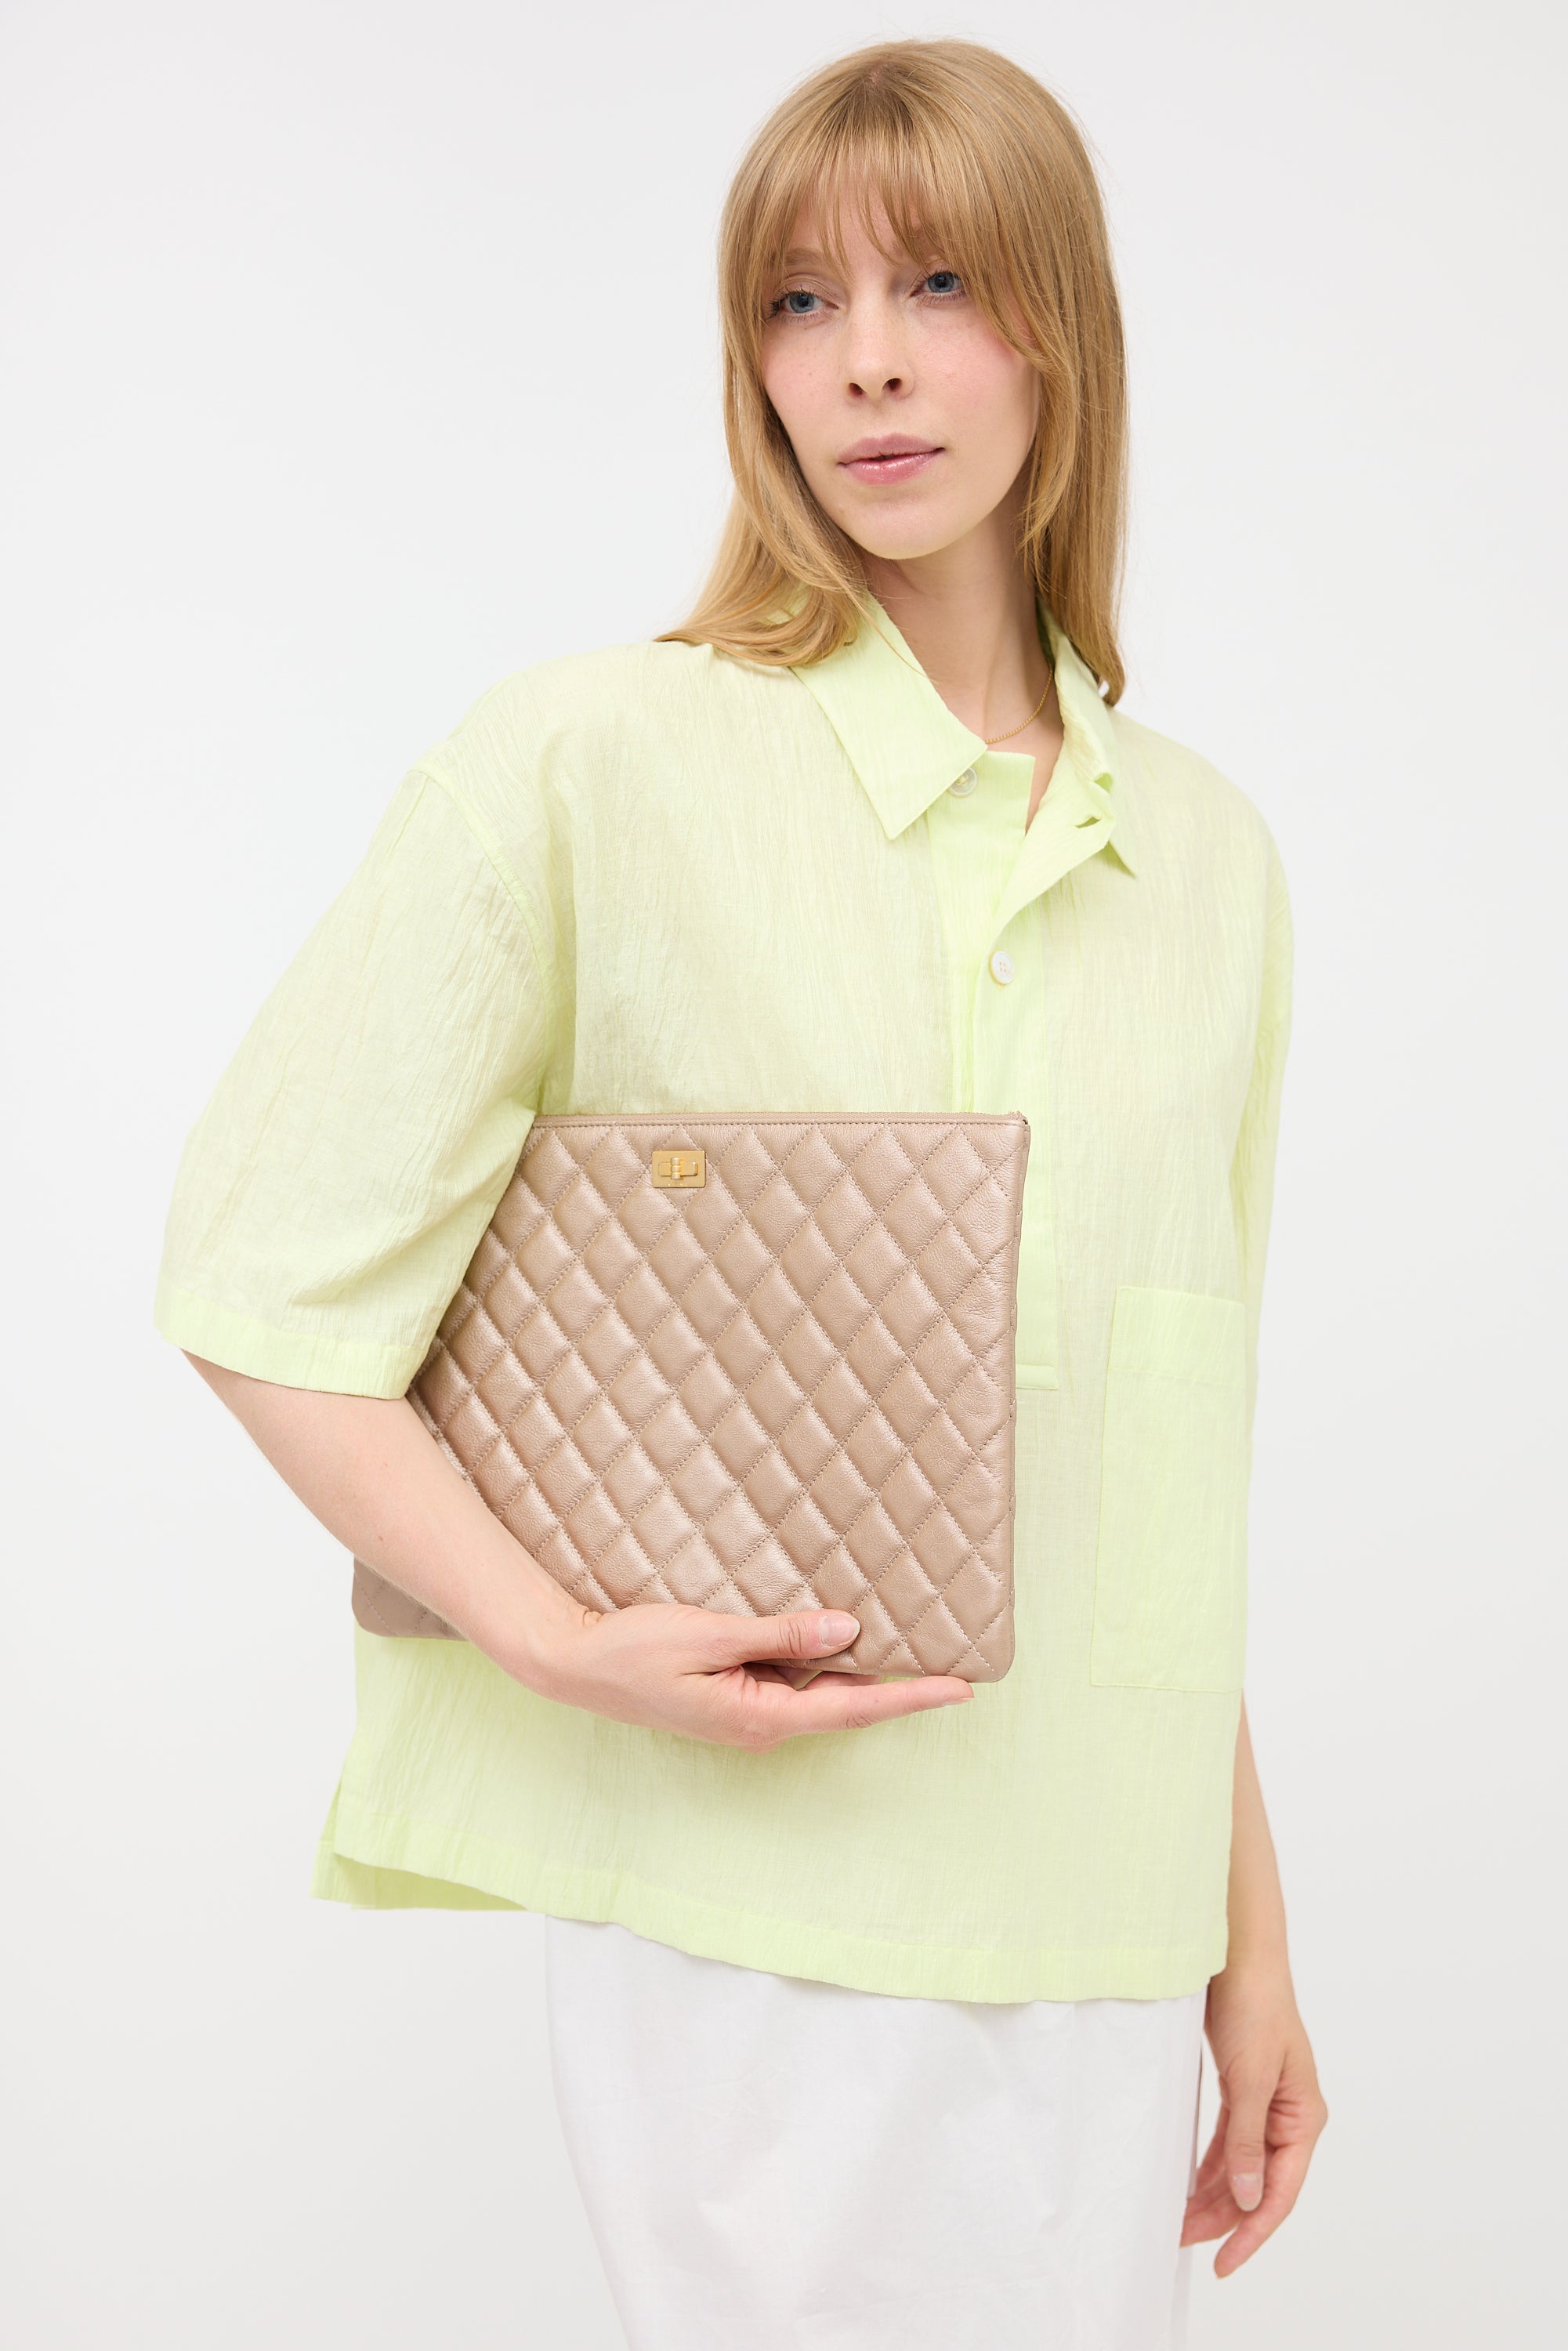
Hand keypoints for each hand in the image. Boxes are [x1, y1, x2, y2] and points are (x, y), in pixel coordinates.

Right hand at [519, 1597, 973, 1748]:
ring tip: (913, 1642)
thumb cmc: (632, 1649)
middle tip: (957, 1663)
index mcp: (759, 1716)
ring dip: (862, 1672)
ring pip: (821, 1692)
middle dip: (901, 1686)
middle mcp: (761, 1724)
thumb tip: (849, 1631)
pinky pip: (793, 1682)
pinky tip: (841, 1638)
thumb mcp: (708, 1634)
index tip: (962, 1688)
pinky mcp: (734, 1699)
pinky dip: (823, 1663)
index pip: (855, 1708)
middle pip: (846, 1704)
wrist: (574, 1663)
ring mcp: (747, 1715)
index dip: (912, 1697)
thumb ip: (780, 1635)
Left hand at [1182, 1960, 1327, 2276]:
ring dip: (1212, 2195)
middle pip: (1258, 2185)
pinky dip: (1209, 2165)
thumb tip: (1247, 2197)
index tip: (1222, 2263)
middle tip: (1179, 2240)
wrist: (1238, 1952)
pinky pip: (1228, 2142)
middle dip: (1222, 2218)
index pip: (1280, 2193)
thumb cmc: (1253, 2006)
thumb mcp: (1249, 2076)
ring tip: (1178, 2221)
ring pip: (1240, 2167)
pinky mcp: (1244, 2089)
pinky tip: (1188, 2185)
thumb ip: (1247, 2139)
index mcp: (1303, 2118)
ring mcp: (1267, 2104)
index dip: (1252, 2234)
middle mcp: (1290, 2117)